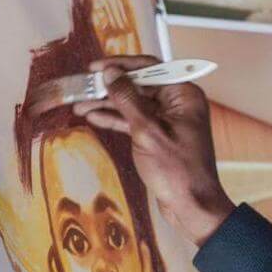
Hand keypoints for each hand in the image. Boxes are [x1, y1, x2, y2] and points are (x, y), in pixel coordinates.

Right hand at [76, 56, 234, 246]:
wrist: (192, 205)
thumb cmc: (177, 169)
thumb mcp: (147, 131)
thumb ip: (127, 99)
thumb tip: (110, 73)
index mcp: (184, 94)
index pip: (150, 68)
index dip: (121, 65)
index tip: (95, 67)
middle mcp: (178, 103)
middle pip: (139, 85)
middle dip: (110, 87)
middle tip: (82, 87)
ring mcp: (168, 120)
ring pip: (133, 104)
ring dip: (107, 104)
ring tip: (79, 104)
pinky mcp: (159, 136)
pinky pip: (135, 121)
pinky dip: (115, 119)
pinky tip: (93, 116)